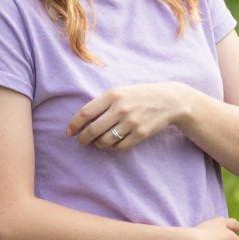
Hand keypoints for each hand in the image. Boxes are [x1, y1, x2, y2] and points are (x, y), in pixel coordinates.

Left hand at [69, 82, 196, 152]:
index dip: (74, 125)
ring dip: (98, 144)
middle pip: (93, 130)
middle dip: (84, 139)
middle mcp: (121, 109)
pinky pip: (120, 146)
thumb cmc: (139, 95)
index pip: (85, 113)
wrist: (168, 100)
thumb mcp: (120, 92)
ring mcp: (131, 122)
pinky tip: (113, 144)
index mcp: (113, 95)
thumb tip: (82, 120)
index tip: (69, 133)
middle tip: (82, 142)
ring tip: (99, 142)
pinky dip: (113, 148)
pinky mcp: (140, 134)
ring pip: (105, 141)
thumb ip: (102, 103)